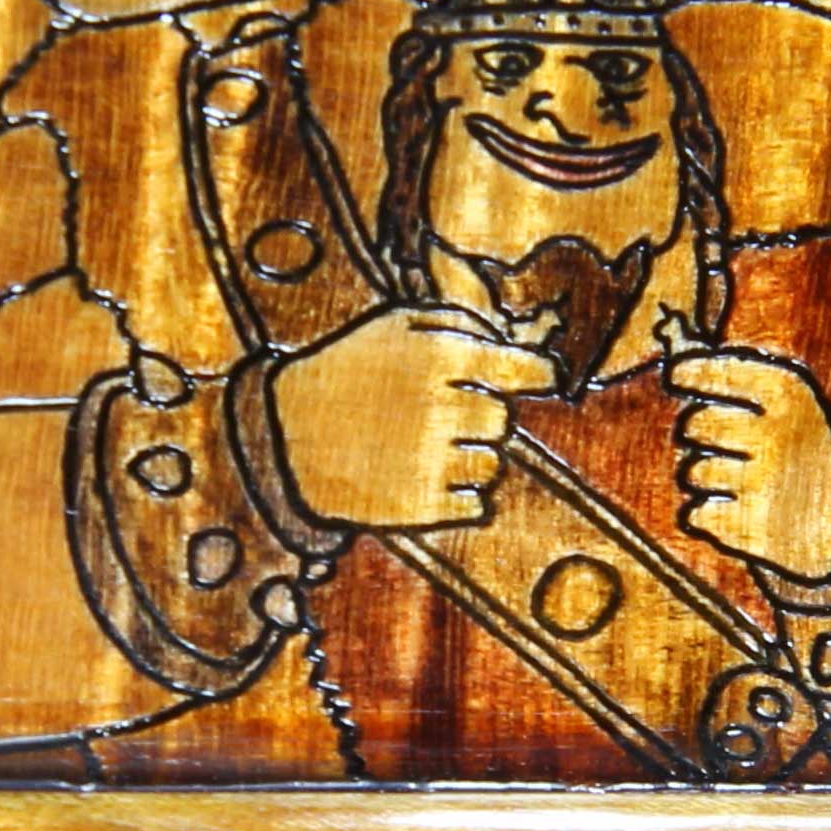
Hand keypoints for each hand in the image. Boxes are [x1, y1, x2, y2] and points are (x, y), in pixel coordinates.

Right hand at [271, 304, 558, 528]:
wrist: (286, 438)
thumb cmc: (349, 371)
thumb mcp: (394, 325)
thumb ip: (460, 323)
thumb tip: (521, 344)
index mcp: (437, 358)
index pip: (521, 371)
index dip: (538, 374)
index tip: (544, 377)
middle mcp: (440, 409)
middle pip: (502, 420)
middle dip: (480, 416)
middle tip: (441, 413)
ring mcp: (430, 462)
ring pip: (491, 465)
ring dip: (469, 457)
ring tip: (422, 447)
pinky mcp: (421, 508)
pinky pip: (475, 505)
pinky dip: (458, 495)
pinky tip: (422, 477)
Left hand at [666, 349, 830, 581]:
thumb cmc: (798, 442)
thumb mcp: (786, 398)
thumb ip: (732, 373)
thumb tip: (673, 355)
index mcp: (788, 393)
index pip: (717, 372)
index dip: (689, 372)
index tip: (677, 375)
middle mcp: (777, 434)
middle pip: (695, 424)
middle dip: (698, 431)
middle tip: (722, 439)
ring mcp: (765, 482)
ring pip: (694, 471)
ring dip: (705, 477)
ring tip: (738, 478)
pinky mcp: (754, 526)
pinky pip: (697, 513)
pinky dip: (708, 514)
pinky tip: (737, 509)